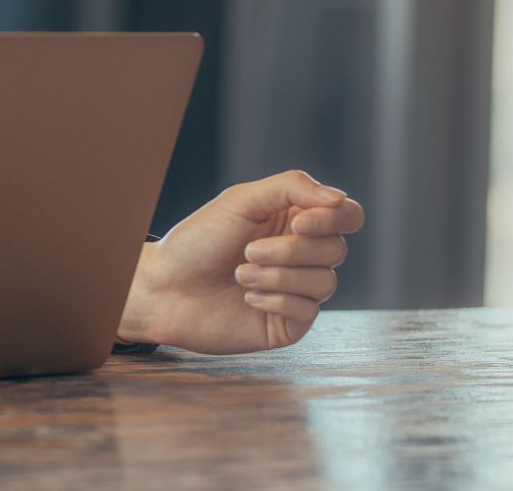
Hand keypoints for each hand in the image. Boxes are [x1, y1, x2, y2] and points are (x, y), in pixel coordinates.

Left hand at [117, 170, 363, 353]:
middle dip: (291, 250)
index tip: (298, 223)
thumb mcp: (242, 200)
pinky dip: (276, 299)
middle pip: (336, 249)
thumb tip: (340, 199)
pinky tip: (247, 297)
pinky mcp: (288, 323)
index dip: (333, 219)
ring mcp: (297, 290)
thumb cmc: (198, 240)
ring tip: (240, 274)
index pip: (347, 215)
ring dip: (278, 276)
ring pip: (325, 281)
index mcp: (295, 220)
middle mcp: (302, 255)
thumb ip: (292, 188)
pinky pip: (308, 311)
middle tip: (249, 251)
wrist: (164, 288)